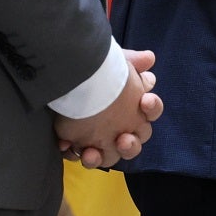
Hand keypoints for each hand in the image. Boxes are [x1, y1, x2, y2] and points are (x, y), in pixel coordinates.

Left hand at [55, 49, 161, 168]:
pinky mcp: (78, 144)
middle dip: (131, 145)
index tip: (145, 100)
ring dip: (103, 156)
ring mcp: (99, 138)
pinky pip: (81, 157)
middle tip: (122, 139)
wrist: (64, 76)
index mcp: (133, 106)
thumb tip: (149, 58)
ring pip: (110, 157)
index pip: (151, 110)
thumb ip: (134, 61)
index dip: (152, 107)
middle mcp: (120, 126)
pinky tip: (68, 146)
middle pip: (134, 143)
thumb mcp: (112, 61)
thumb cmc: (94, 71)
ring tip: (91, 153)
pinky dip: (75, 153)